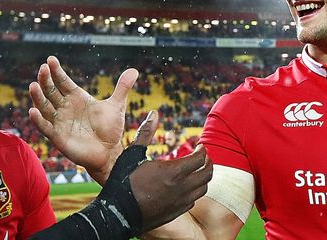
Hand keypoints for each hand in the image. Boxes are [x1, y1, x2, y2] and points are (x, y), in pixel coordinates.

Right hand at [28, 56, 138, 183]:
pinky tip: (32, 111)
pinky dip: (38, 120)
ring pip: (45, 107)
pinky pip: (45, 127)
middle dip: (46, 80)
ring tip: (33, 86)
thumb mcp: (116, 106)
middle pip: (51, 91)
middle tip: (42, 69)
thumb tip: (134, 70)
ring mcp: (60, 122)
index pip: (63, 81)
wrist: (109, 153)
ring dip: (38, 97)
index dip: (56, 71)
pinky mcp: (58, 137)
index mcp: (77, 98)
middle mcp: (65, 108)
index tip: (50, 60)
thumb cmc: (110, 130)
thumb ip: (122, 88)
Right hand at [127, 110, 213, 231]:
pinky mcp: (176, 212)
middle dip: (208, 162)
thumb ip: (146, 133)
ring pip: (203, 188)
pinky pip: (193, 200)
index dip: (203, 150)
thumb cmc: (123, 181)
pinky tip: (187, 186)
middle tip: (204, 156)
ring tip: (198, 170)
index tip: (200, 146)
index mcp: (172, 171)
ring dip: (204, 177)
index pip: (200, 159)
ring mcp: (180, 202)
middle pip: (207, 174)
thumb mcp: (133, 154)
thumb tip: (154, 113)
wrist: (117, 213)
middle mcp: (181, 188)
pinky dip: (195, 190)